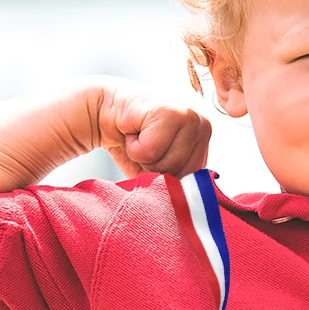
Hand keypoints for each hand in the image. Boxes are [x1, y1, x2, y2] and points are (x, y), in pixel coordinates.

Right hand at [88, 77, 211, 178]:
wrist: (104, 111)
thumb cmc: (132, 141)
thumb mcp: (157, 167)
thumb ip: (174, 181)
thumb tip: (179, 198)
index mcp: (204, 139)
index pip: (194, 179)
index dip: (166, 175)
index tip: (154, 154)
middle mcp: (203, 125)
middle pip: (183, 173)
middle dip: (154, 167)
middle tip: (144, 144)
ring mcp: (190, 117)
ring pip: (169, 163)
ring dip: (143, 156)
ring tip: (139, 137)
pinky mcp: (171, 113)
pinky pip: (152, 150)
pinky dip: (135, 147)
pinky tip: (133, 130)